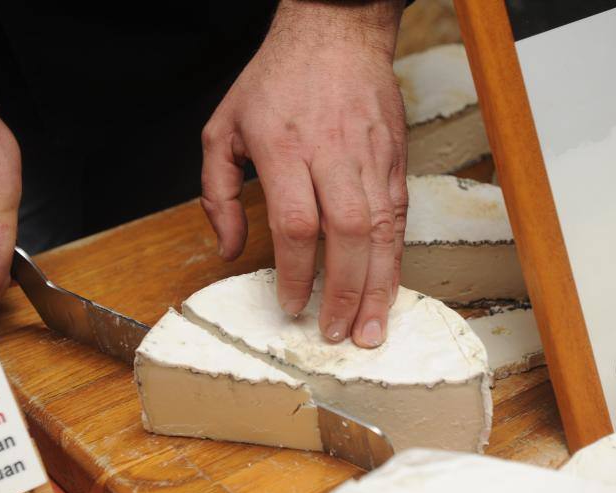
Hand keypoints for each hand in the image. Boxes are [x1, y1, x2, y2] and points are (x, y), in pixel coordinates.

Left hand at [201, 0, 407, 347]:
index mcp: (284, 149)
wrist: (335, 34)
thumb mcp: (222, 128)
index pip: (296, 224)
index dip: (297, 274)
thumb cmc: (275, 81)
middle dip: (345, 293)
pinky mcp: (393, 160)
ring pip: (381, 232)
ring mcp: (368, 158)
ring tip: (373, 329)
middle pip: (346, 235)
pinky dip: (394, 258)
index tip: (292, 305)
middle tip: (339, 335)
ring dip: (378, 286)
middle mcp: (331, 156)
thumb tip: (228, 249)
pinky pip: (398, 217)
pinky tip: (389, 288)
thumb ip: (217, 192)